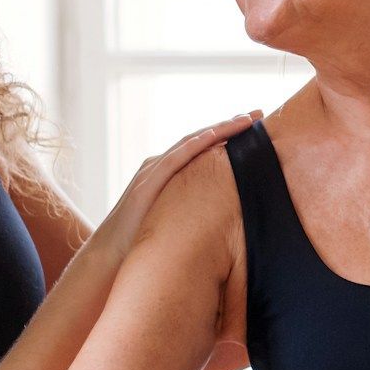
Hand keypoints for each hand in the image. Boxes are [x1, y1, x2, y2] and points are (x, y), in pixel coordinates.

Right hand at [90, 110, 262, 257]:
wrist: (110, 255)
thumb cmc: (143, 240)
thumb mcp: (175, 219)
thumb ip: (193, 209)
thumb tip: (225, 214)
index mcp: (168, 172)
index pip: (203, 147)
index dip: (227, 134)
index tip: (253, 126)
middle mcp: (160, 165)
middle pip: (201, 138)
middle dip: (230, 125)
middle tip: (259, 114)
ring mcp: (153, 172)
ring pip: (191, 143)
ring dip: (219, 129)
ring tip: (245, 120)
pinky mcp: (147, 184)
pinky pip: (174, 160)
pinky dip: (194, 146)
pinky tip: (213, 136)